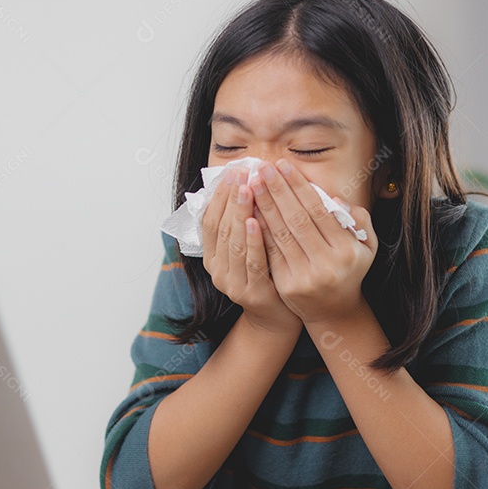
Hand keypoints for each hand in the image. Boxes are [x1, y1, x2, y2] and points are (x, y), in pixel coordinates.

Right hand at [201, 167, 301, 333]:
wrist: (277, 317)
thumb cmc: (267, 275)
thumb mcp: (251, 246)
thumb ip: (244, 222)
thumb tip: (247, 182)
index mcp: (212, 256)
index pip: (210, 219)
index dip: (219, 195)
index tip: (232, 171)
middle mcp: (216, 269)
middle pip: (220, 227)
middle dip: (230, 198)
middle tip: (241, 174)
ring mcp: (231, 283)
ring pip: (232, 242)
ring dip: (239, 213)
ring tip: (247, 189)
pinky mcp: (250, 293)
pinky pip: (251, 261)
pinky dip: (252, 240)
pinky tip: (256, 221)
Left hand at [248, 160, 377, 325]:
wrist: (334, 311)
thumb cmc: (350, 269)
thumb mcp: (367, 245)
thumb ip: (358, 219)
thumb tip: (335, 199)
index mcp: (347, 250)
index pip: (318, 211)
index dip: (298, 187)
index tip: (284, 166)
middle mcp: (326, 264)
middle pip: (296, 220)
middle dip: (277, 191)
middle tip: (262, 168)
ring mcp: (304, 276)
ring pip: (280, 234)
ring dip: (264, 206)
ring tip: (252, 183)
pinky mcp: (286, 285)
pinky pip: (270, 251)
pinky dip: (259, 229)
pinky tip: (249, 210)